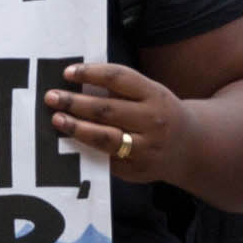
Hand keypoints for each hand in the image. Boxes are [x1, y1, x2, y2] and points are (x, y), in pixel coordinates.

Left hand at [50, 60, 190, 180]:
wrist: (191, 148)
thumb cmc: (160, 113)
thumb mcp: (151, 94)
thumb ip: (122, 88)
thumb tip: (76, 80)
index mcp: (155, 95)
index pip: (119, 78)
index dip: (91, 73)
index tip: (67, 73)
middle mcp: (153, 121)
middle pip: (107, 109)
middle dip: (75, 103)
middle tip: (51, 97)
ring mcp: (145, 148)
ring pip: (105, 137)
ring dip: (77, 128)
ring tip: (57, 120)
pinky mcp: (136, 169)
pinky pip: (105, 159)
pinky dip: (85, 150)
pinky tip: (69, 142)